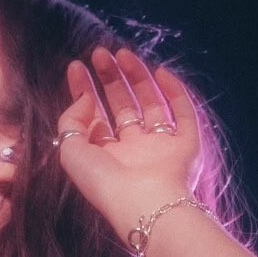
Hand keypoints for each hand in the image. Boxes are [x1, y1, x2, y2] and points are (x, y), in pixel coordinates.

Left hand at [53, 46, 201, 235]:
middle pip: (122, 107)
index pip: (94, 118)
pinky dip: (175, 91)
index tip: (77, 65)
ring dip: (137, 77)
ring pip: (151, 105)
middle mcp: (133, 152)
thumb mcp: (71, 151)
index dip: (83, 90)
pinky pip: (183, 113)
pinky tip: (160, 70)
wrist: (146, 203)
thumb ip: (71, 120)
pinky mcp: (186, 146)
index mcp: (106, 158)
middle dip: (109, 79)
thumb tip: (85, 97)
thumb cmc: (104, 183)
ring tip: (122, 53)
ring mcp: (160, 148)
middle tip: (99, 53)